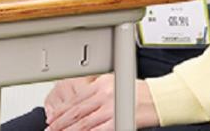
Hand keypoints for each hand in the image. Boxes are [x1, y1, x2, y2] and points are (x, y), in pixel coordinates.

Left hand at [44, 74, 158, 130]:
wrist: (159, 98)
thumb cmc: (139, 92)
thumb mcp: (114, 83)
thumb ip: (97, 91)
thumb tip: (81, 101)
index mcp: (101, 84)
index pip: (75, 100)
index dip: (61, 110)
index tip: (52, 117)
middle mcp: (104, 95)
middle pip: (77, 112)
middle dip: (61, 123)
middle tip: (50, 129)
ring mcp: (110, 109)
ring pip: (84, 123)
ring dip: (69, 130)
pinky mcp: (118, 121)